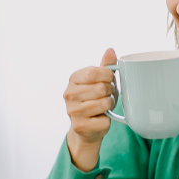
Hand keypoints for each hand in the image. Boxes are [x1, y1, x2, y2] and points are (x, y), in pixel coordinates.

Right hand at [64, 48, 117, 171]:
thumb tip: (110, 50)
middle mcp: (69, 94)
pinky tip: (100, 119)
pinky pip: (105, 120)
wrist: (87, 128)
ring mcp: (72, 111)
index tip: (110, 80)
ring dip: (110, 105)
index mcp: (73, 79)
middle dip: (110, 92)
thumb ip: (105, 66)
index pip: (94, 72)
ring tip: (104, 106)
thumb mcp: (100, 81)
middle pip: (101, 88)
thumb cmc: (95, 99)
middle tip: (107, 95)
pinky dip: (108, 120)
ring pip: (104, 104)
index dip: (108, 76)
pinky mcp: (80, 126)